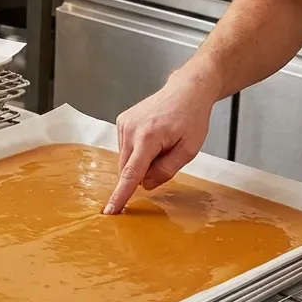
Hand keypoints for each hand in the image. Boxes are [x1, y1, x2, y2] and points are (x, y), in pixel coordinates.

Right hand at [103, 74, 215, 214]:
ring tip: (162, 143)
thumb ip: (167, 170)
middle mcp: (130, 129)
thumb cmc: (192, 117)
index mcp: (148, 137)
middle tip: (166, 157)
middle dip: (143, 173)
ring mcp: (123, 124)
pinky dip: (138, 151)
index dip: (121, 195)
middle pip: (128, 169)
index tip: (110, 210)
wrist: (186, 90)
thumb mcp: (189, 149)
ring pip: (126, 160)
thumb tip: (145, 185)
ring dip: (141, 161)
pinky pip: (125, 149)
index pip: (131, 174)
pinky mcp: (121, 121)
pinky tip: (153, 138)